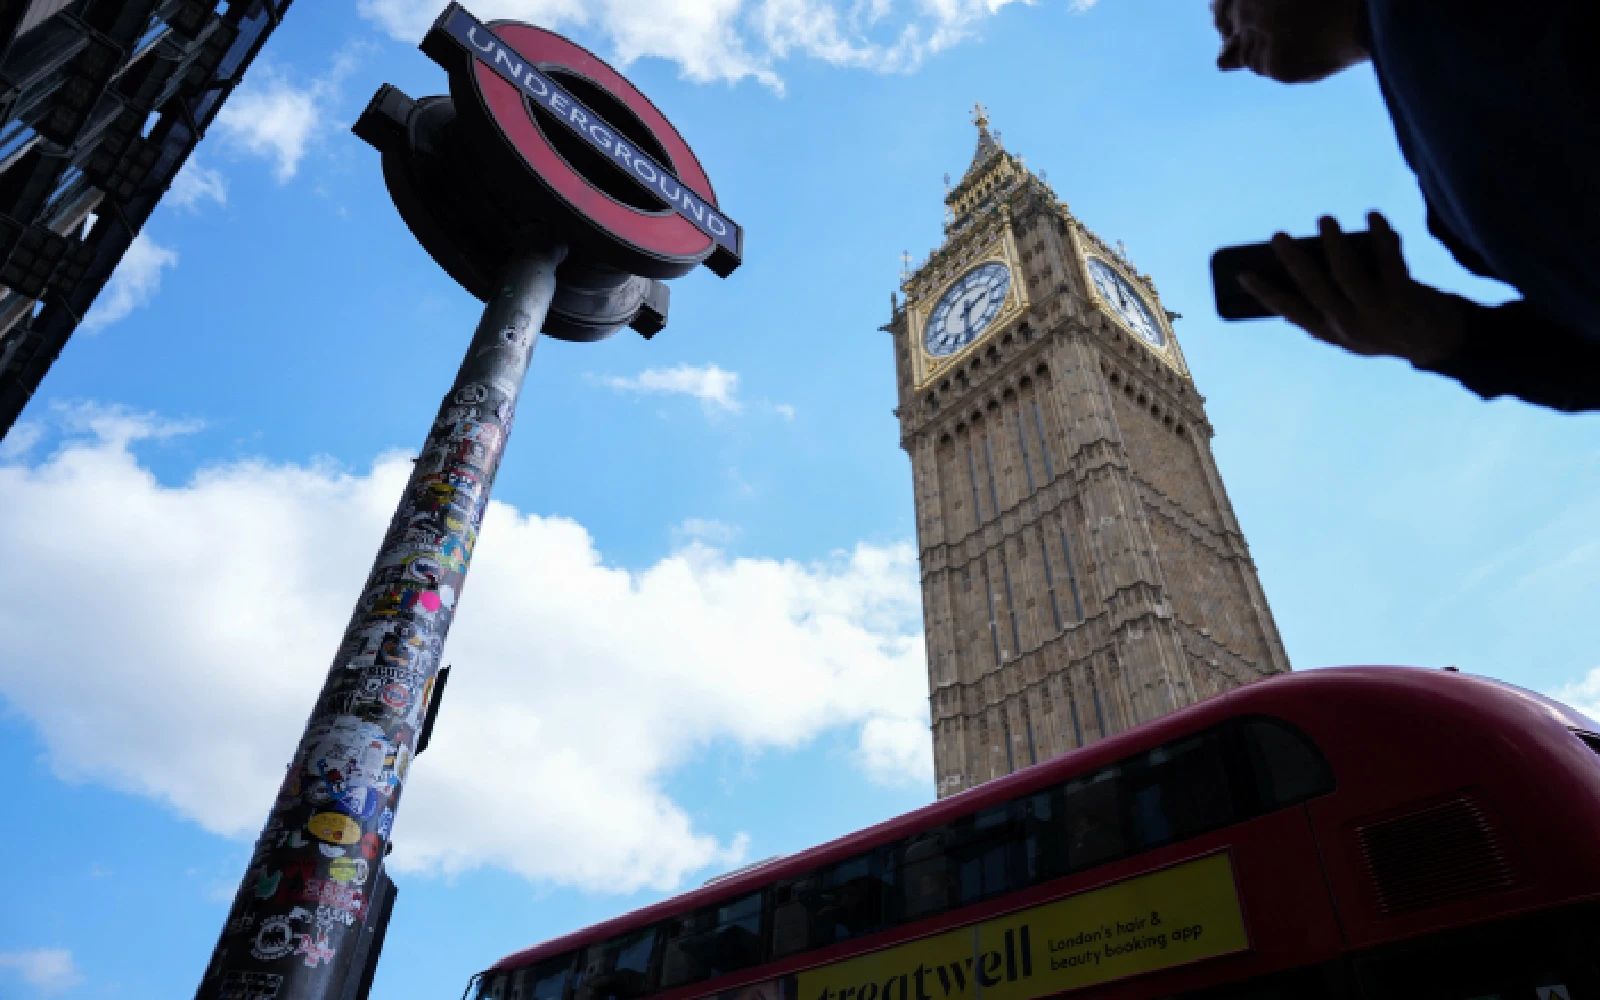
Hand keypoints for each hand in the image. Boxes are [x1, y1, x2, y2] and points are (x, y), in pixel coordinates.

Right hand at [1239, 212, 1473, 367]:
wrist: (1438, 342)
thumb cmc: (1388, 327)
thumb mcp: (1354, 329)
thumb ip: (1330, 308)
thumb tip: (1304, 266)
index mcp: (1331, 333)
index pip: (1291, 312)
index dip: (1266, 293)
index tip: (1244, 274)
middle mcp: (1350, 326)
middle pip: (1315, 288)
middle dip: (1294, 261)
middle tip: (1279, 236)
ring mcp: (1378, 312)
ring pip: (1347, 273)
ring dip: (1333, 243)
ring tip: (1324, 220)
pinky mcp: (1404, 296)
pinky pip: (1389, 259)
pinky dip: (1381, 234)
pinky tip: (1372, 215)